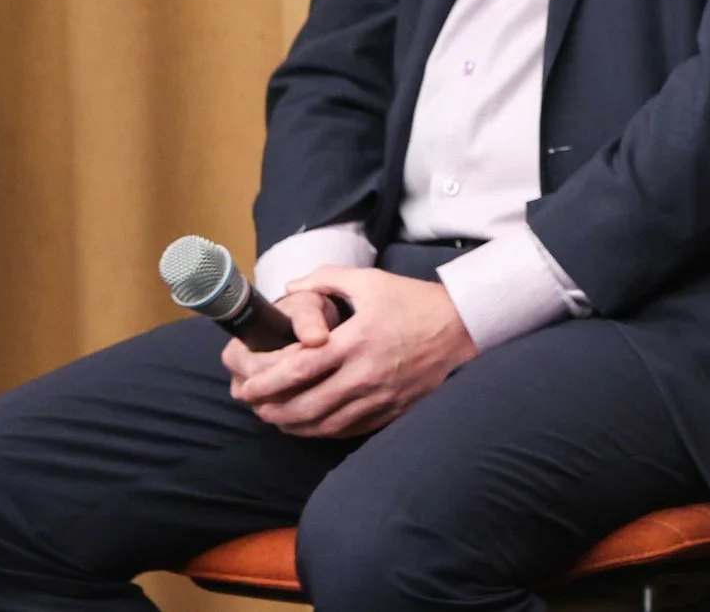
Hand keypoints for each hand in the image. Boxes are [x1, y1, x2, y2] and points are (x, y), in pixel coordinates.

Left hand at [222, 268, 475, 438]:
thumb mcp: (371, 281)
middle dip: (270, 409)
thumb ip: (327, 279)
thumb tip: (290, 286)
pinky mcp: (391, 412)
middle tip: (251, 403)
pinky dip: (320, 431)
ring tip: (272, 416)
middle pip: (305, 406)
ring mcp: (379, 398)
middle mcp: (365, 375)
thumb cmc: (415, 302)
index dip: (266, 382)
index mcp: (356, 341)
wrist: (464, 328)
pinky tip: (307, 424)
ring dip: (291, 425)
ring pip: (323, 425)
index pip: (299, 369)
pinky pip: (347, 431)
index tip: (245, 384)